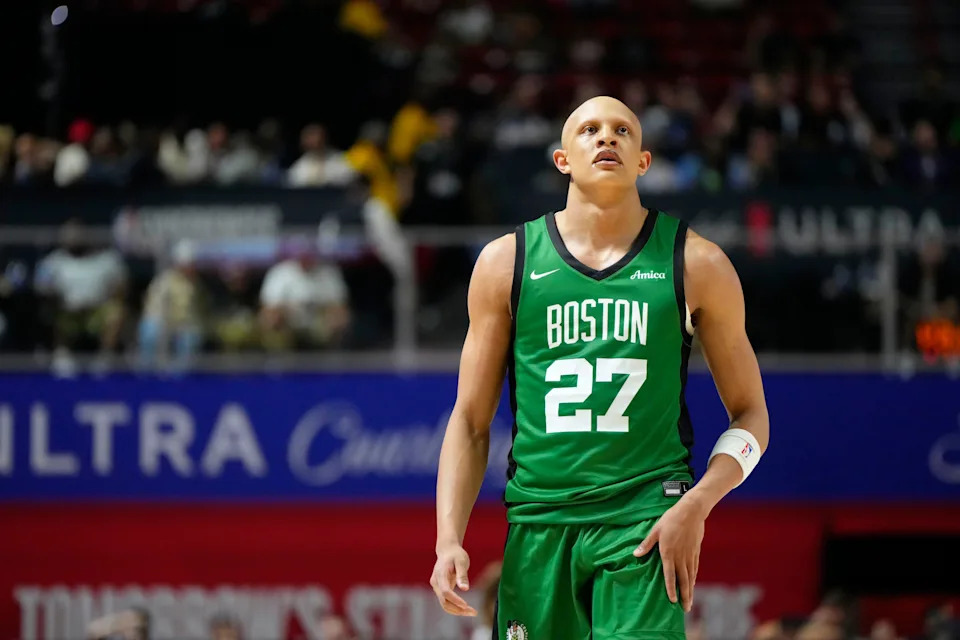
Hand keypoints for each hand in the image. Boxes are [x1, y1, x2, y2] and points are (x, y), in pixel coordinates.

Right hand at [430, 542, 477, 616]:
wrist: (447, 550)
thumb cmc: (456, 554)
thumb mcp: (461, 561)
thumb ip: (462, 575)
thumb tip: (465, 589)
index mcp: (440, 574)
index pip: (445, 591)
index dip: (455, 600)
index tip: (466, 605)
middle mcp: (436, 582)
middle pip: (444, 601)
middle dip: (458, 609)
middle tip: (474, 613)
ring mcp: (437, 587)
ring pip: (444, 604)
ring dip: (457, 610)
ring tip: (472, 612)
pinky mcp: (440, 589)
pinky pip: (446, 601)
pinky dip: (455, 607)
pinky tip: (466, 609)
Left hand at [633, 495, 706, 612]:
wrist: (692, 511)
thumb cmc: (671, 519)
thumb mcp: (655, 530)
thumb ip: (646, 544)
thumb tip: (635, 554)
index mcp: (668, 552)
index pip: (669, 575)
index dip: (671, 588)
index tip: (672, 600)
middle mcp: (680, 557)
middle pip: (683, 580)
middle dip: (684, 595)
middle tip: (685, 609)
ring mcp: (690, 555)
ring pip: (691, 576)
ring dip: (690, 590)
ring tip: (689, 602)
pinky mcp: (695, 551)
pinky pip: (695, 568)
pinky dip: (694, 578)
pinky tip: (693, 583)